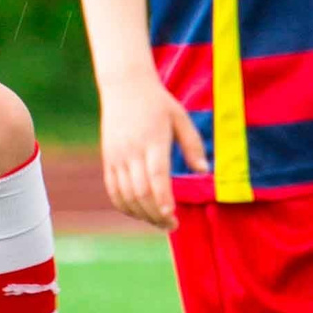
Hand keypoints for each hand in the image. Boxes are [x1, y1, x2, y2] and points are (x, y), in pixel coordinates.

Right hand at [99, 74, 206, 230]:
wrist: (124, 86)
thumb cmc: (158, 103)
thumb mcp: (181, 118)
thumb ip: (193, 145)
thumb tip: (204, 172)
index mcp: (152, 140)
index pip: (156, 176)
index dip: (163, 198)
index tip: (172, 215)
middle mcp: (132, 151)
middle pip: (140, 192)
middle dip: (156, 214)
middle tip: (172, 226)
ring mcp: (117, 156)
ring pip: (125, 195)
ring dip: (141, 214)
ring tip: (159, 222)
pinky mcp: (108, 159)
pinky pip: (113, 190)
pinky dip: (125, 206)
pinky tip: (139, 213)